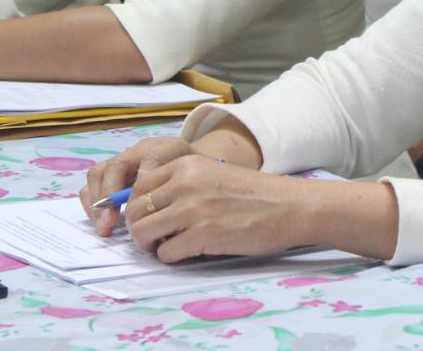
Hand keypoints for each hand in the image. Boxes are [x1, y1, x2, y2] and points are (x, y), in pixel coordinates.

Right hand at [80, 137, 200, 236]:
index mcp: (163, 149)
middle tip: (110, 222)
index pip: (151, 159)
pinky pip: (94, 182)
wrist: (189, 164)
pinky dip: (91, 201)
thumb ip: (183, 191)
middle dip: (109, 195)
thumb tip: (164, 216)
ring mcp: (122, 160)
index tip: (140, 208)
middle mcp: (138, 151)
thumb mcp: (196, 180)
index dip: (142, 184)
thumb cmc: (192, 177)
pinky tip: (100, 221)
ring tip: (103, 226)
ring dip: (97, 201)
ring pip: (99, 172)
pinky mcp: (112, 172)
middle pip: (116, 165)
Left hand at [122, 155, 306, 262]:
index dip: (138, 206)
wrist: (287, 207)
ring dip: (150, 244)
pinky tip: (187, 252)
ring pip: (142, 232)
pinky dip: (171, 257)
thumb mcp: (211, 173)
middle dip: (139, 228)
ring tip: (166, 246)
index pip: (138, 187)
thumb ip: (182, 183)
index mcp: (185, 165)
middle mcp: (183, 184)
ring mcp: (191, 210)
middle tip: (154, 237)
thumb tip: (149, 207)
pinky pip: (165, 252)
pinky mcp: (202, 236)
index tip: (149, 218)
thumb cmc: (253, 193)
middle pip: (135, 210)